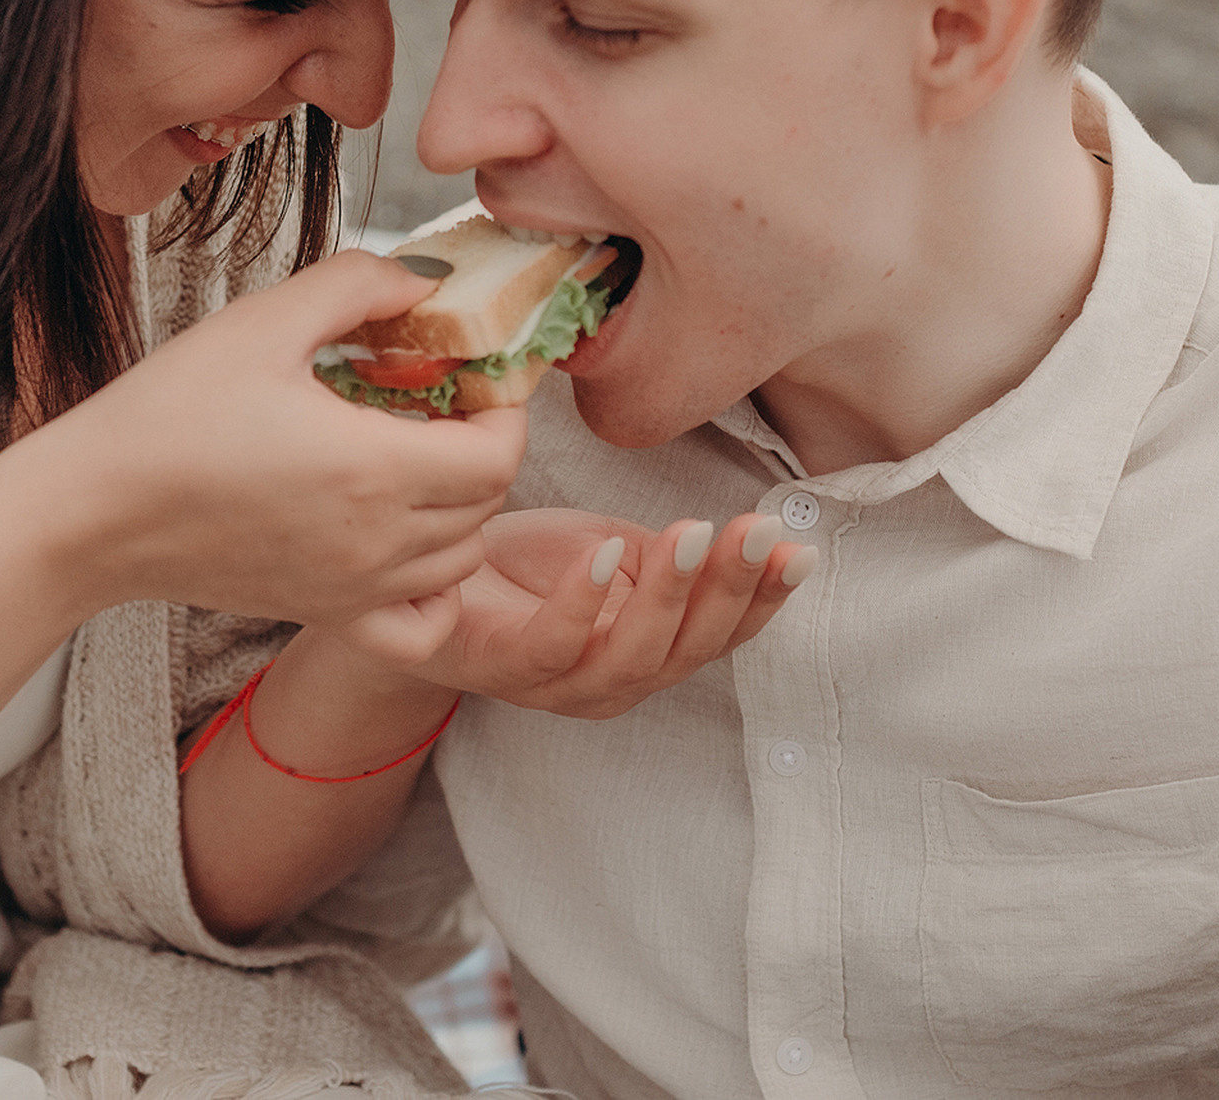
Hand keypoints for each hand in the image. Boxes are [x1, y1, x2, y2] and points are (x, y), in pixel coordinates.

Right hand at [20, 250, 526, 625]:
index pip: (499, 453)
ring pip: (462, 558)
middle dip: (483, 446)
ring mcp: (352, 588)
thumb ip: (357, 284)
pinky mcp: (323, 612)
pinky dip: (435, 591)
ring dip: (462, 506)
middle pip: (488, 503)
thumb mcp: (263, 320)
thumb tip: (425, 279)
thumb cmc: (169, 412)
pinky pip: (419, 628)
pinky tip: (404, 542)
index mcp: (372, 468)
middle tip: (442, 400)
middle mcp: (376, 542)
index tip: (474, 373)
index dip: (503, 409)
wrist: (93, 509)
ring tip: (415, 456)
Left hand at [337, 507, 813, 719]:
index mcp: (648, 654)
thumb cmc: (522, 569)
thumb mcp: (612, 549)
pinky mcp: (496, 667)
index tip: (798, 549)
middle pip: (686, 651)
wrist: (419, 576)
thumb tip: (759, 537)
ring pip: (629, 657)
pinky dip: (582, 604)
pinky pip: (548, 649)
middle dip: (730, 591)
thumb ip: (672, 557)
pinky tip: (606, 554)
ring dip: (669, 595)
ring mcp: (553, 686)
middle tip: (755, 531)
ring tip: (694, 534)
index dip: (764, 599)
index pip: (722, 636)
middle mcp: (609, 684)